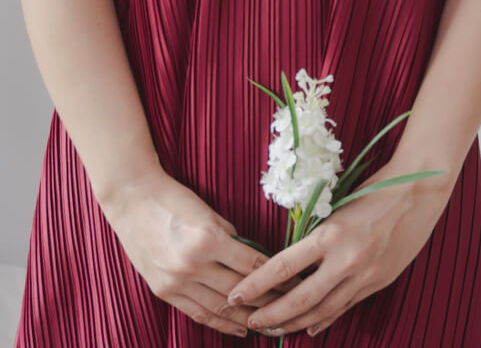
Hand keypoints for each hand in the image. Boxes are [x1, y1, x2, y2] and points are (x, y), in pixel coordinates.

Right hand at [101, 168, 295, 336]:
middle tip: (292, 308)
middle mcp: (192, 264)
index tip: (298, 284)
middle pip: (241, 292)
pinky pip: (197, 313)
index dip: (280, 278)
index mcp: (209, 240)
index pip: (254, 266)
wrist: (132, 200)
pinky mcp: (163, 291)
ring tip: (271, 325)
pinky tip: (240, 329)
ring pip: (220, 309)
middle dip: (270, 301)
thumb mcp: (211, 214)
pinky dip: (220, 324)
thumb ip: (233, 240)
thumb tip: (257, 261)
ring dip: (248, 319)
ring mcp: (175, 281)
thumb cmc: (175, 200)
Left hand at [225, 162, 453, 336]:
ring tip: (275, 330)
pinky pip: (346, 306)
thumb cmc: (376, 190)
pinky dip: (326, 318)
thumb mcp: (339, 208)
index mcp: (331, 234)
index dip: (256, 286)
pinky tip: (310, 327)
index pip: (283, 267)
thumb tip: (290, 262)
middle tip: (251, 323)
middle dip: (272, 315)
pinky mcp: (380, 281)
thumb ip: (317, 236)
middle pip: (301, 299)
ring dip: (296, 323)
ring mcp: (366, 274)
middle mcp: (347, 259)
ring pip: (323, 310)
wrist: (421, 193)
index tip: (236, 295)